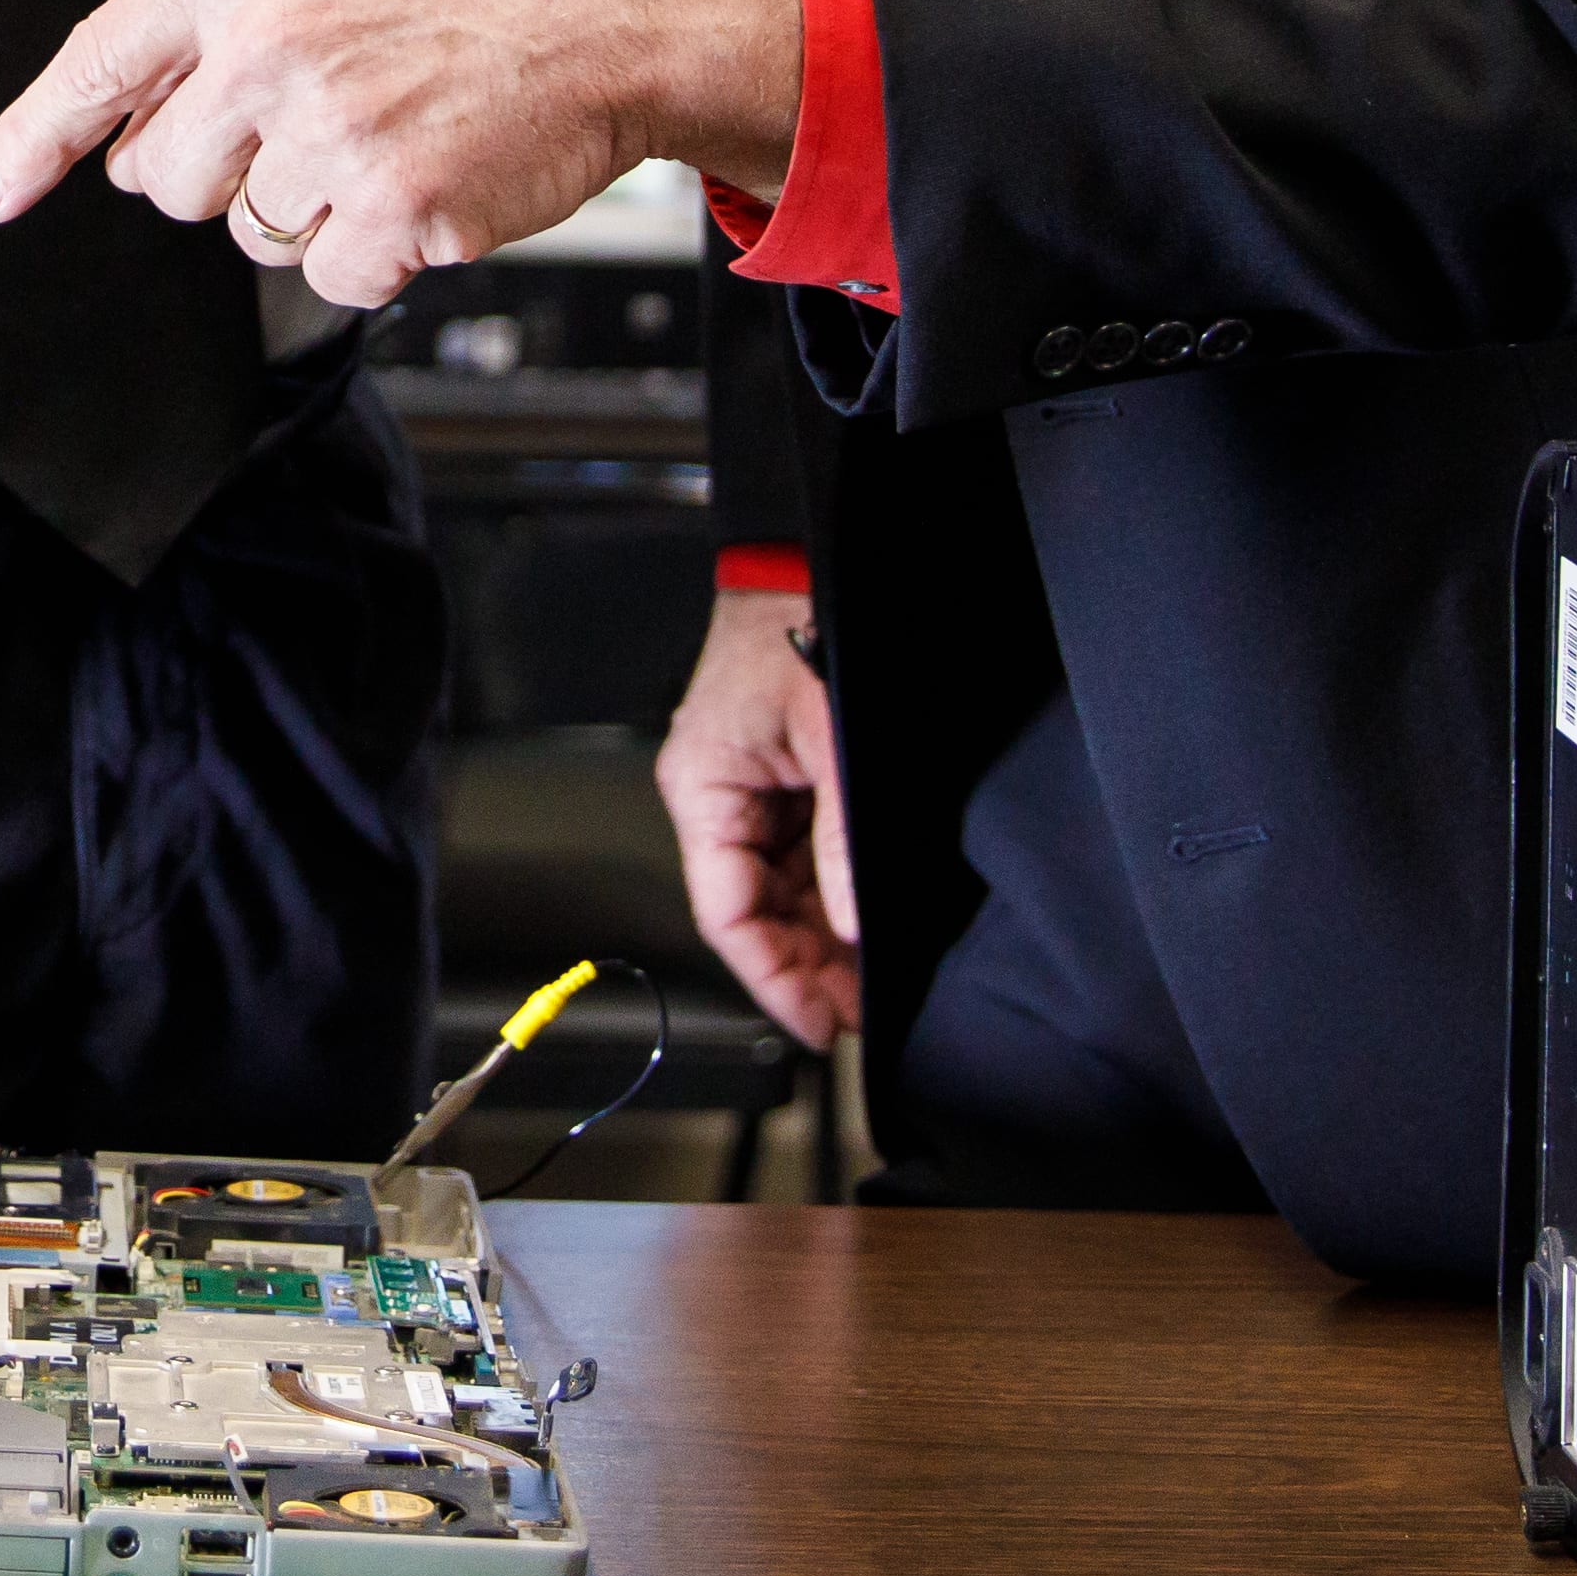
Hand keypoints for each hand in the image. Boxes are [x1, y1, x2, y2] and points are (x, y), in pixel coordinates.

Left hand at [0, 0, 803, 310]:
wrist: (610, 10)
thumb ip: (218, 30)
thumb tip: (122, 146)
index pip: (99, 60)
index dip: (34, 137)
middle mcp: (268, 41)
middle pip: (169, 179)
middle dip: (230, 175)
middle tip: (328, 121)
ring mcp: (330, 126)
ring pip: (251, 235)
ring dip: (315, 212)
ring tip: (396, 136)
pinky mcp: (393, 207)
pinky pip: (328, 279)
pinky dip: (373, 256)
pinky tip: (429, 187)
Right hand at [654, 585, 862, 1053]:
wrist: (808, 552)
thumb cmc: (799, 617)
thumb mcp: (828, 735)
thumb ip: (842, 837)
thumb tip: (855, 923)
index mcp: (703, 788)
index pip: (727, 914)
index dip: (775, 978)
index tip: (821, 1022)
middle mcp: (721, 795)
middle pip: (756, 910)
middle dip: (808, 963)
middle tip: (861, 1007)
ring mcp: (756, 785)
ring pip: (785, 887)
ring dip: (826, 931)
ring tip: (872, 974)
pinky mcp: (790, 772)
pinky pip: (807, 851)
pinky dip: (835, 888)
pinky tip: (868, 917)